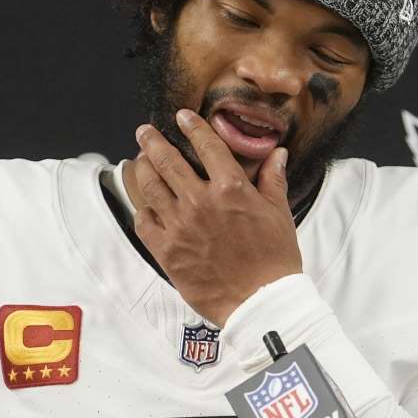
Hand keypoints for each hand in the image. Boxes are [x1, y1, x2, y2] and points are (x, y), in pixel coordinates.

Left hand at [132, 109, 301, 325]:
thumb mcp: (279, 214)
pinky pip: (144, 222)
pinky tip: (141, 202)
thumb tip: (277, 153)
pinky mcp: (166, 251)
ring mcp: (179, 226)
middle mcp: (200, 202)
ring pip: (149, 187)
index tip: (182, 116)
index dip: (192, 126)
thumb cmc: (274, 259)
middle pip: (167, 161)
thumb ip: (272, 180)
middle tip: (144, 132)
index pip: (207, 146)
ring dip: (141, 168)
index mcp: (230, 189)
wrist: (261, 302)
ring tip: (138, 160)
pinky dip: (140, 208)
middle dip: (152, 141)